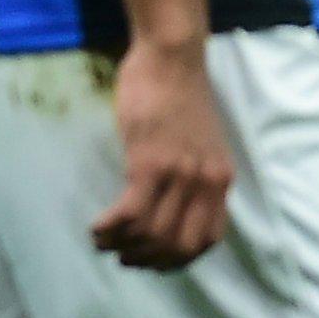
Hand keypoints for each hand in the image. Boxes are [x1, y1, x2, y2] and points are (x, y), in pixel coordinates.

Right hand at [94, 38, 231, 269]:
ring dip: (123, 246)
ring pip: (151, 233)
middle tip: (124, 256)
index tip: (154, 259)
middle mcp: (205, 182)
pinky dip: (110, 228)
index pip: (207, 239)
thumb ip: (195, 174)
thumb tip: (174, 205)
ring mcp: (178, 174)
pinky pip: (130, 213)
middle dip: (147, 259)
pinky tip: (97, 227)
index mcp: (220, 179)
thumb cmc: (180, 94)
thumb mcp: (202, 142)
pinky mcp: (148, 162)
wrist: (171, 58)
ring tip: (104, 241)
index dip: (178, 259)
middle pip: (176, 244)